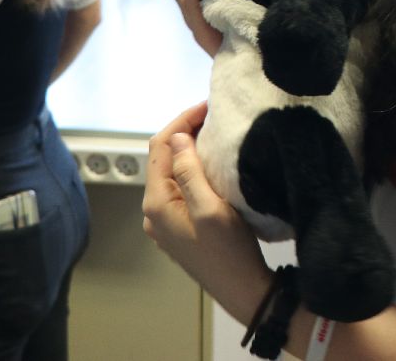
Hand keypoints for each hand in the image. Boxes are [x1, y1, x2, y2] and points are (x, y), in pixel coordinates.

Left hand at [142, 103, 270, 308]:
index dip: (181, 122)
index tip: (207, 106)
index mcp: (157, 204)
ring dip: (187, 150)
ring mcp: (165, 221)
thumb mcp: (211, 208)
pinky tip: (209, 162)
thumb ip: (190, 171)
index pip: (159, 148)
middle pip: (162, 159)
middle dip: (183, 132)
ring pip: (171, 173)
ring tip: (213, 133)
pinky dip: (191, 168)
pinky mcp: (179, 227)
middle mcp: (154, 212)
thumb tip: (176, 137)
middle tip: (212, 115)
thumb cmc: (229, 251)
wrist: (241, 289)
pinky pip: (179, 188)